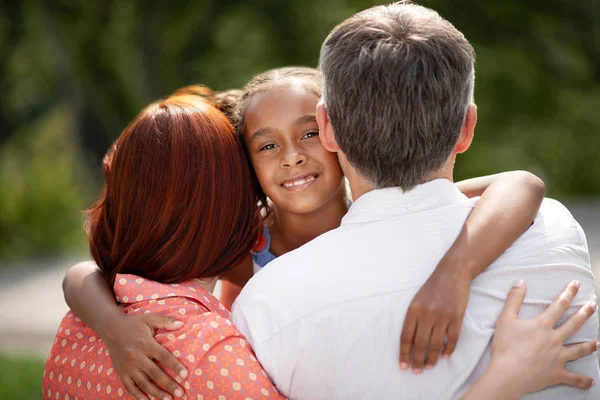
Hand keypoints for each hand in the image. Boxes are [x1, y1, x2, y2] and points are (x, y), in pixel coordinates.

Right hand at [98, 312, 188, 399]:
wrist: (110, 327)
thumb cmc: (134, 323)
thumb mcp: (149, 318)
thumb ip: (165, 321)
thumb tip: (181, 324)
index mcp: (145, 343)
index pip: (163, 356)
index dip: (175, 366)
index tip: (185, 375)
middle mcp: (136, 356)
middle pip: (154, 373)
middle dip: (168, 384)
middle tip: (180, 393)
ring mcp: (127, 366)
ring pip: (143, 383)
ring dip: (156, 393)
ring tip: (168, 399)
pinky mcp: (120, 371)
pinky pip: (129, 386)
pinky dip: (137, 395)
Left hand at [400, 268, 470, 372]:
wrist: (452, 273)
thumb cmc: (432, 288)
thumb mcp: (417, 300)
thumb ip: (413, 319)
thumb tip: (410, 342)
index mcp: (413, 310)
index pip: (406, 337)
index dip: (404, 353)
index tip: (403, 365)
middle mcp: (427, 314)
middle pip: (420, 344)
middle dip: (417, 360)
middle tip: (417, 371)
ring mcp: (442, 317)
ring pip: (435, 344)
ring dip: (432, 358)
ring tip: (429, 366)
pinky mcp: (457, 318)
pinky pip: (452, 339)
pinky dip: (448, 350)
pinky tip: (444, 356)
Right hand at [490, 280, 597, 396]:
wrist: (508, 373)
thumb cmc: (505, 346)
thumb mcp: (505, 319)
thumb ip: (514, 299)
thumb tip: (521, 282)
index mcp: (543, 325)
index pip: (559, 305)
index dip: (568, 293)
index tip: (576, 284)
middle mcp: (554, 339)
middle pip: (573, 324)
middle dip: (585, 313)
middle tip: (594, 305)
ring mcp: (558, 357)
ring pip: (578, 350)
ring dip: (589, 346)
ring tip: (597, 342)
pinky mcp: (557, 373)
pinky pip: (573, 378)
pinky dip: (583, 381)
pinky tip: (591, 382)